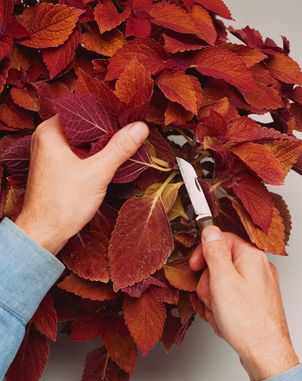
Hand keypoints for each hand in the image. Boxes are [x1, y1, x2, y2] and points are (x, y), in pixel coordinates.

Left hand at [15, 116, 148, 254]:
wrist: (44, 233)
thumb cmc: (62, 205)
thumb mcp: (97, 173)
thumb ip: (119, 148)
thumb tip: (140, 128)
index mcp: (51, 132)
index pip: (83, 111)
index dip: (108, 113)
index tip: (128, 117)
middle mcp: (47, 138)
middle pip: (84, 126)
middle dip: (107, 130)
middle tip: (130, 132)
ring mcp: (50, 152)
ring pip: (82, 140)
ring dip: (102, 144)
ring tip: (124, 144)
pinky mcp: (56, 166)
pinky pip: (78, 152)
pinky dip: (93, 154)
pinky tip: (109, 160)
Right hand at [189, 225, 298, 380]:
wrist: (265, 353)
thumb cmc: (247, 320)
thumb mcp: (222, 279)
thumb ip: (214, 251)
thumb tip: (209, 229)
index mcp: (251, 256)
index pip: (221, 239)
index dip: (203, 252)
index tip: (194, 265)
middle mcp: (257, 267)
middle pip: (220, 261)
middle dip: (208, 281)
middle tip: (211, 295)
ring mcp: (256, 285)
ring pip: (222, 280)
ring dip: (213, 296)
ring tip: (217, 310)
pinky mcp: (253, 300)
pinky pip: (230, 295)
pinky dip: (222, 306)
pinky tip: (223, 318)